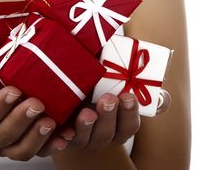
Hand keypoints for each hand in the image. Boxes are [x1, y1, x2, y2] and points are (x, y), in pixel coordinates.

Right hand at [0, 61, 67, 160]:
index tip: (13, 90)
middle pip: (3, 137)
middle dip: (21, 121)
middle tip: (36, 103)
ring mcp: (6, 144)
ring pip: (21, 150)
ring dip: (37, 138)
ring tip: (50, 121)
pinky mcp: (23, 143)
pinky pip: (39, 150)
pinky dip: (53, 145)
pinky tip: (65, 135)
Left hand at [45, 89, 171, 152]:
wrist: (68, 85)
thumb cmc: (98, 84)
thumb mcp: (118, 80)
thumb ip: (140, 87)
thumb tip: (163, 100)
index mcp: (119, 125)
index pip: (129, 125)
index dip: (129, 112)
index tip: (128, 96)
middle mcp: (102, 135)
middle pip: (108, 134)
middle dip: (109, 117)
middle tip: (108, 99)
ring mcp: (81, 138)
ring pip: (85, 139)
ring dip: (87, 127)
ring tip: (87, 113)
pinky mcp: (60, 137)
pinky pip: (61, 143)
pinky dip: (62, 140)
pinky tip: (64, 133)